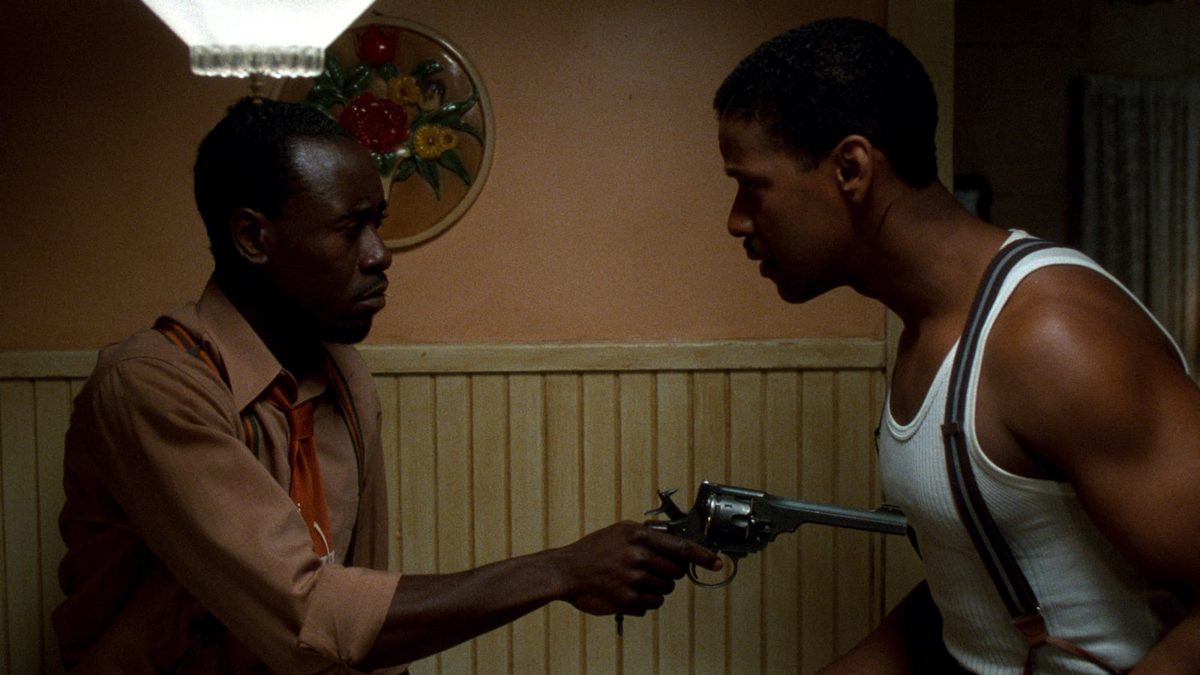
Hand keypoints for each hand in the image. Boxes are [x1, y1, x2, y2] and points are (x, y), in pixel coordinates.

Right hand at [549, 520, 720, 616]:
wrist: (567, 571)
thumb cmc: (595, 549)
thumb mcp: (621, 531)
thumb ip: (648, 534)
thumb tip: (677, 541)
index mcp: (639, 536)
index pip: (681, 547)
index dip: (703, 556)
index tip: (717, 562)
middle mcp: (639, 557)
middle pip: (677, 571)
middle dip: (671, 572)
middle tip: (654, 568)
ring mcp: (634, 580)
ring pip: (666, 590)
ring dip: (657, 587)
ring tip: (636, 579)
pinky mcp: (628, 601)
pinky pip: (652, 605)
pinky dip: (645, 600)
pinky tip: (628, 590)